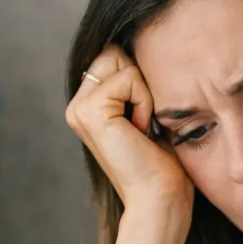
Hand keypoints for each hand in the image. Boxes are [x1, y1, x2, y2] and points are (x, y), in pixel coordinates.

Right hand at [65, 45, 192, 213]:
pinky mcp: (90, 111)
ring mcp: (79, 108)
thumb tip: (149, 45)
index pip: (114, 56)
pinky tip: (142, 130)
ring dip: (145, 92)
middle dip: (141, 81)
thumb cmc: (164, 163)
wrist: (160, 198)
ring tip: (144, 127)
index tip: (148, 117)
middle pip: (114, 52)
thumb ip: (137, 86)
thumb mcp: (150, 114)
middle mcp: (77, 105)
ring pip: (121, 61)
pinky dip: (145, 101)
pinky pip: (128, 78)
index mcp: (89, 105)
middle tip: (146, 121)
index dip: (141, 79)